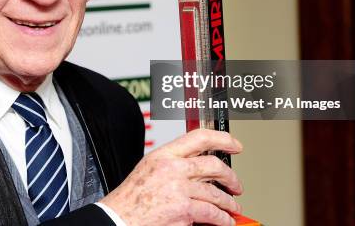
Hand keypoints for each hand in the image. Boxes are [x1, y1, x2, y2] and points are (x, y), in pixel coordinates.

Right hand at [100, 129, 242, 225]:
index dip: (222, 139)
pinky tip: (224, 220)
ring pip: (216, 192)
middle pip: (213, 165)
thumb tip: (197, 167)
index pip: (199, 138)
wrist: (118, 218)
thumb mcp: (149, 169)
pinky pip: (212, 213)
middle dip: (231, 177)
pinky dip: (223, 219)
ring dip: (229, 202)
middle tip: (236, 185)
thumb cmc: (130, 198)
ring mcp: (179, 189)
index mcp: (163, 155)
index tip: (234, 145)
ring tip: (232, 207)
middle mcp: (172, 169)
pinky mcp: (183, 210)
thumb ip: (172, 164)